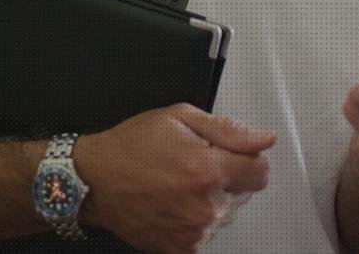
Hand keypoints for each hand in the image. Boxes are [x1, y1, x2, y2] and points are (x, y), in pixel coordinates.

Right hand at [73, 103, 274, 252]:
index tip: (229, 156)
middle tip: (191, 164)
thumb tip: (264, 139)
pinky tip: (172, 203)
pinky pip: (205, 232)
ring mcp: (194, 232)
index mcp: (207, 169)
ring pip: (225, 214)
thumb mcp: (178, 118)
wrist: (94, 180)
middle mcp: (204, 205)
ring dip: (210, 200)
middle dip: (225, 177)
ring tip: (177, 184)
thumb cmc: (130, 146)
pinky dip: (194, 219)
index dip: (246, 159)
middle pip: (244, 193)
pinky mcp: (182, 249)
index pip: (261, 172)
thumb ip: (229, 130)